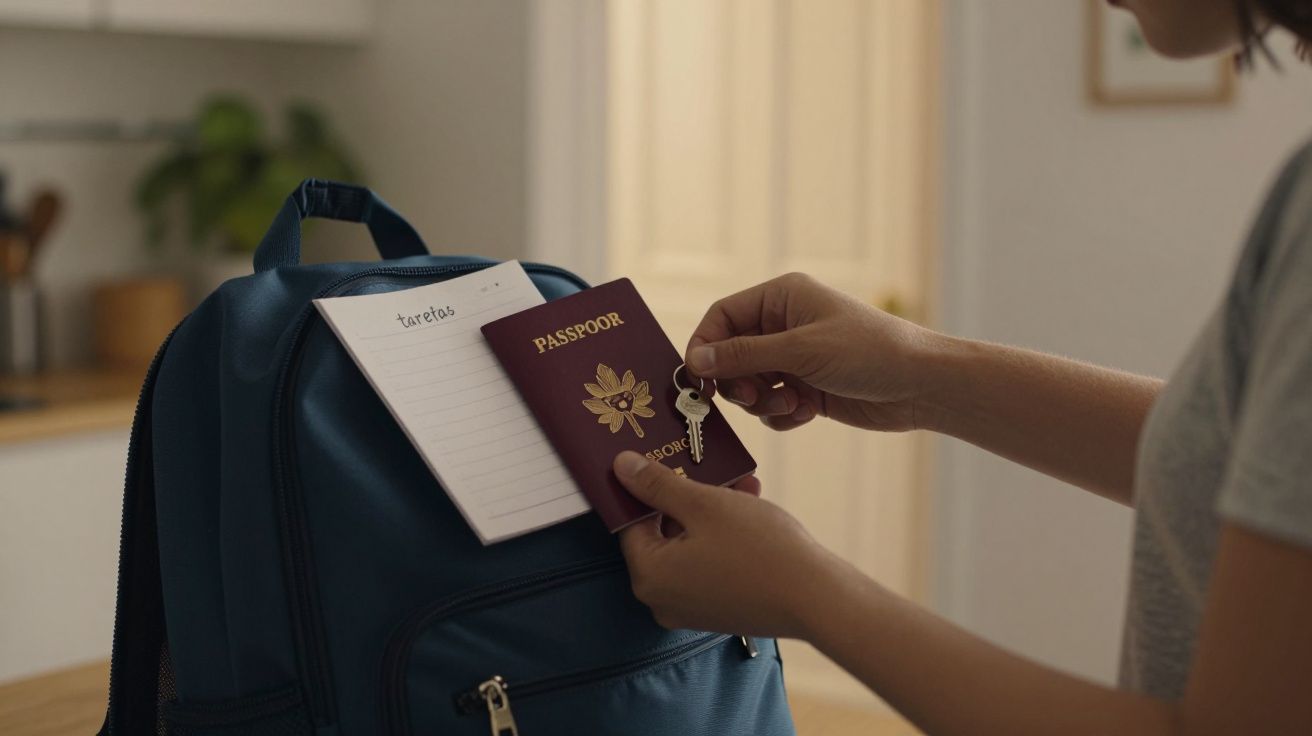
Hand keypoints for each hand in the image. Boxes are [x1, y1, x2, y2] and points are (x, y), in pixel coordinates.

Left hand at [614, 451, 847, 638]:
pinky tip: (750, 507)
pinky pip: (710, 563)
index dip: (645, 487)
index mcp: (648, 576)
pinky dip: (724, 536)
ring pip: (691, 545)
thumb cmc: (759, 549)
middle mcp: (662, 599)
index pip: (630, 522)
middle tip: (706, 466)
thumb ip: (658, 485)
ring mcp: (692, 608)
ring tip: (740, 483)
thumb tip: (621, 467)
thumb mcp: (704, 504)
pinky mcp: (719, 610)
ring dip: (711, 511)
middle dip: (687, 496)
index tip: (661, 460)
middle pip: (663, 533)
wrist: (817, 599)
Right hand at [686, 272, 942, 431]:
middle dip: (738, 382)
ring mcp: (795, 358)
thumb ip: (744, 355)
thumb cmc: (868, 351)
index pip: (722, 317)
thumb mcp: (801, 350)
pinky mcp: (806, 388)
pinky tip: (807, 412)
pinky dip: (782, 414)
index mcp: (781, 298)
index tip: (696, 378)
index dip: (705, 346)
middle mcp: (784, 325)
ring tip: (791, 405)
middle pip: (730, 355)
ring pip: (749, 385)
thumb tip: (695, 361)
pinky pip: (772, 406)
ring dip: (763, 402)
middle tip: (752, 397)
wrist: (920, 386)